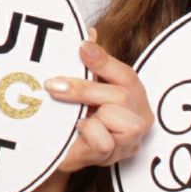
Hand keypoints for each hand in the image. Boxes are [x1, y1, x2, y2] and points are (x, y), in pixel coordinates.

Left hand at [45, 34, 151, 171]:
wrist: (53, 153)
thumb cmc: (72, 119)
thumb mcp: (81, 89)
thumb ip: (89, 65)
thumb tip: (90, 33)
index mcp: (134, 99)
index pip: (127, 76)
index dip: (104, 60)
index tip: (82, 47)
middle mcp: (137, 120)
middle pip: (121, 95)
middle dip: (84, 88)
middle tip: (53, 85)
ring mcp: (126, 142)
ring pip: (117, 117)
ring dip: (88, 113)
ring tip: (72, 117)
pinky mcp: (110, 158)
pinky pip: (103, 142)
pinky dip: (87, 134)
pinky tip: (77, 134)